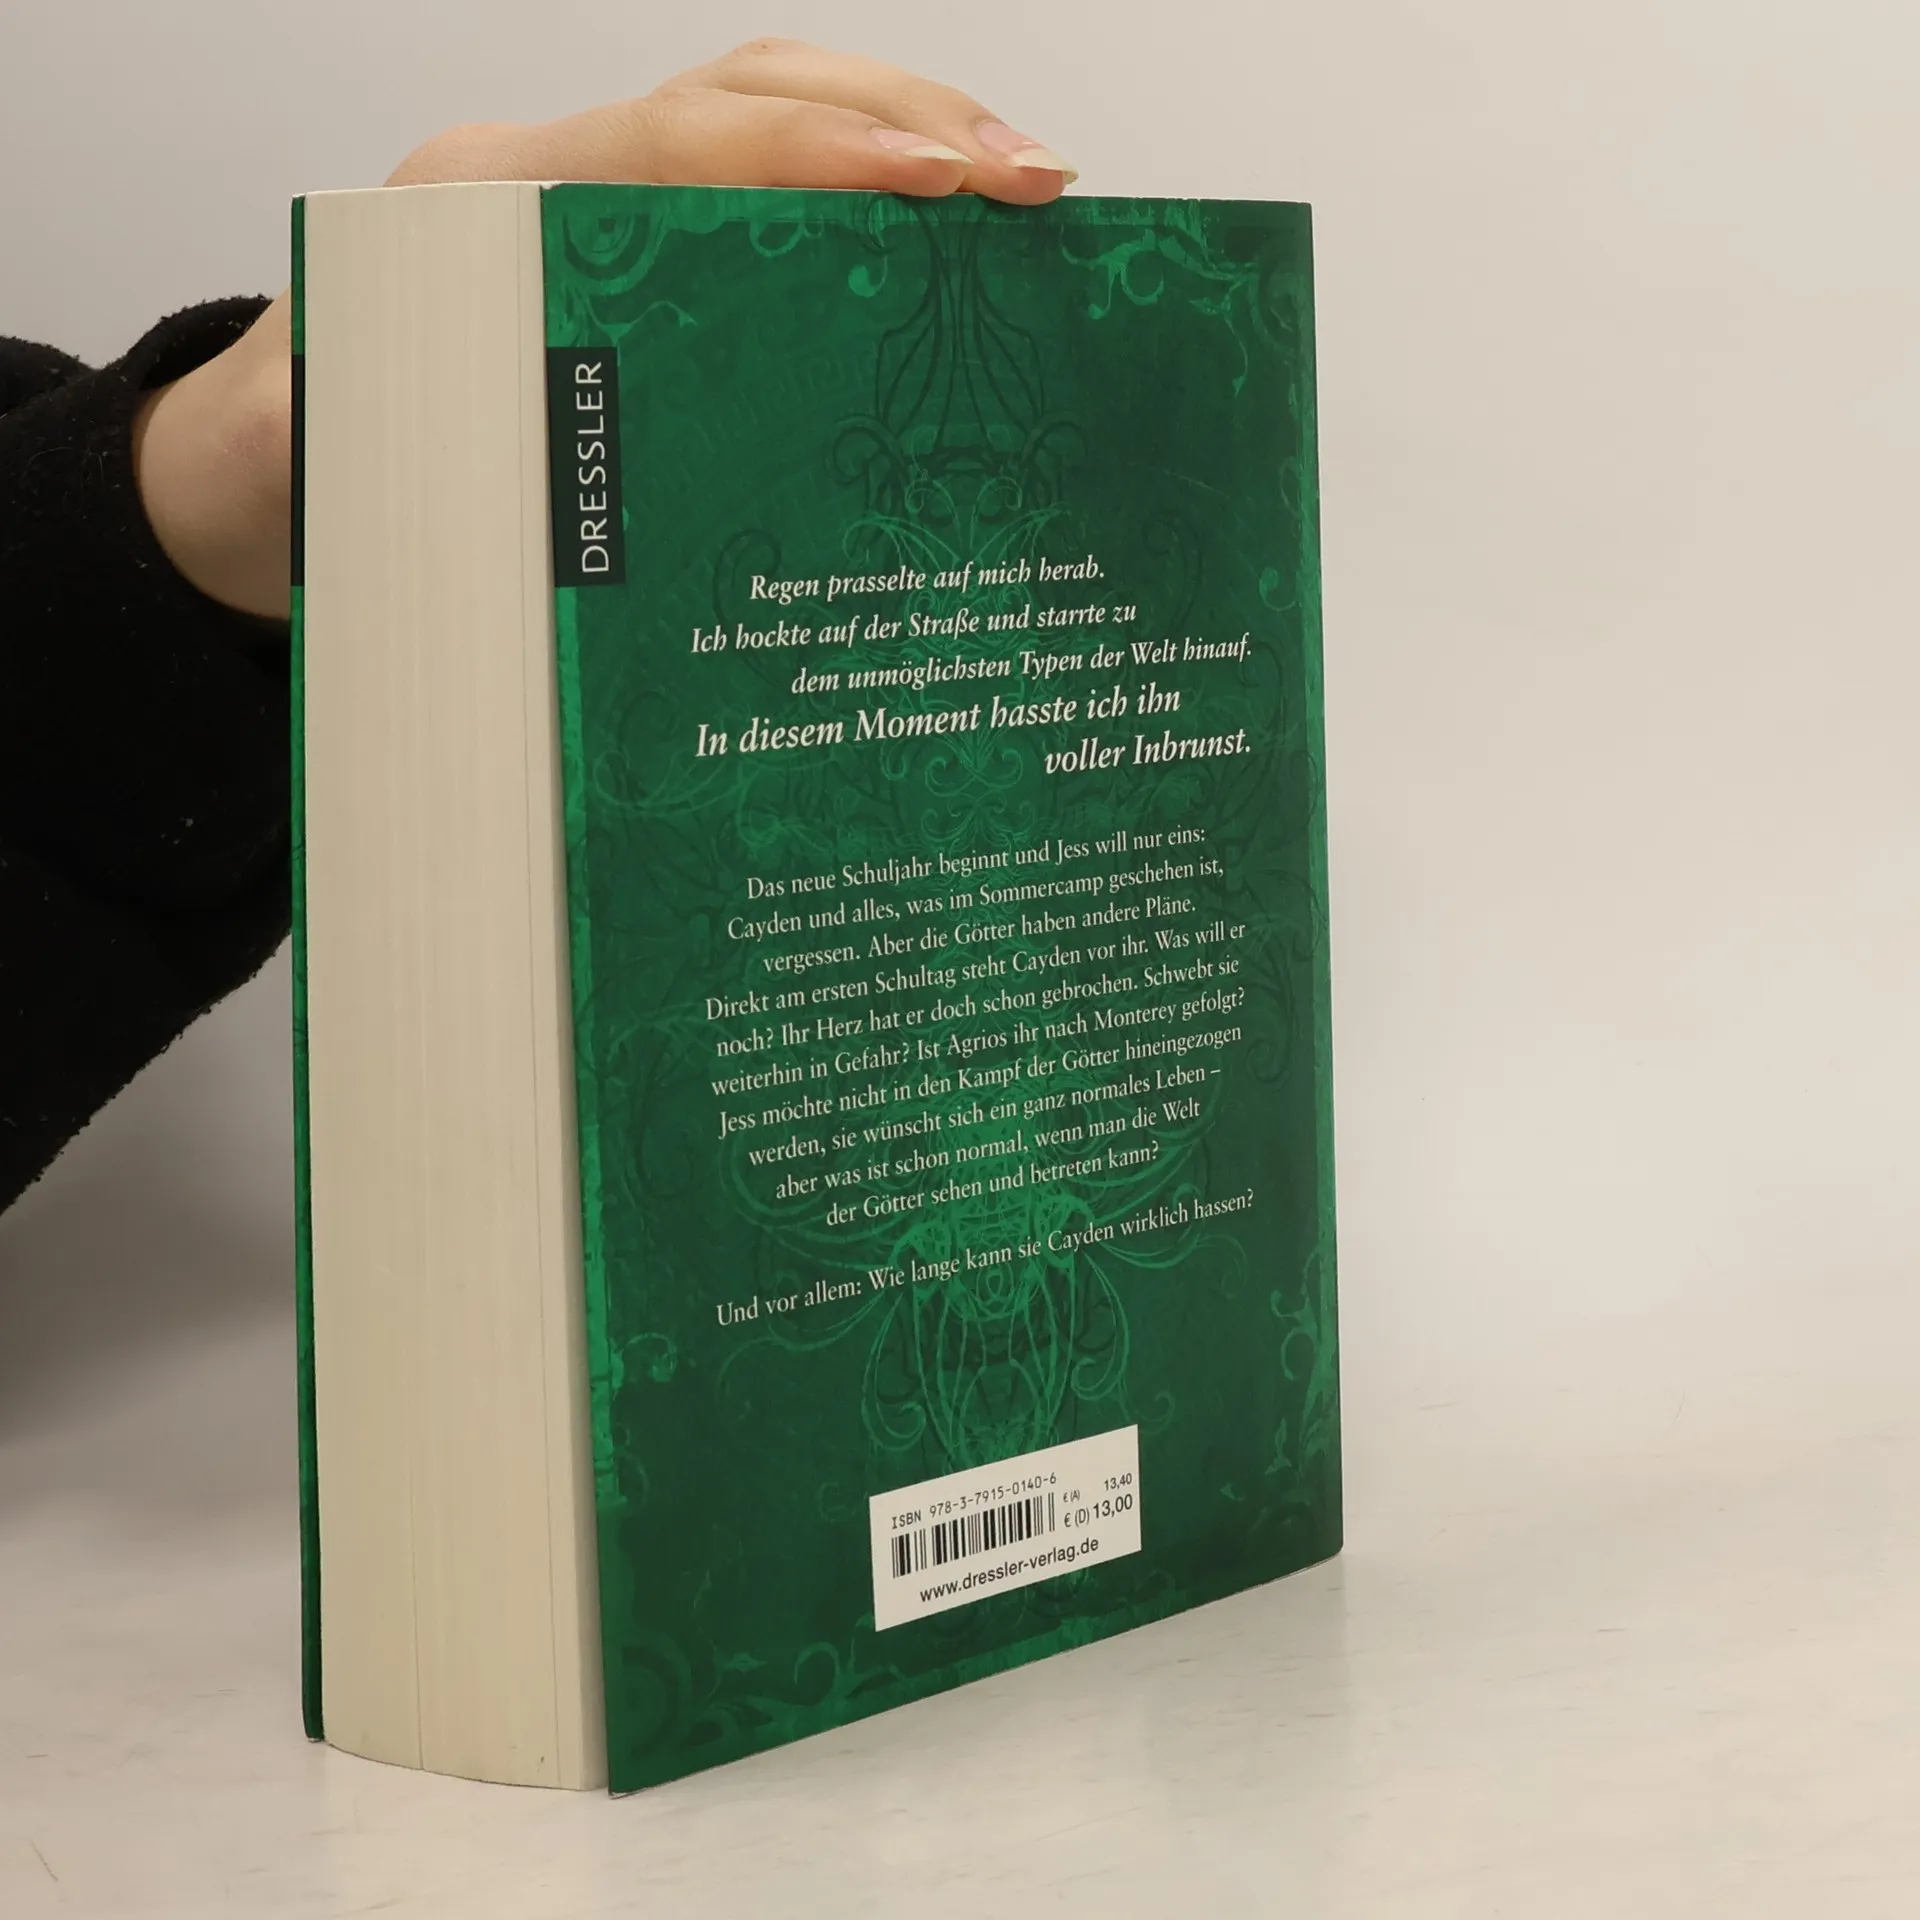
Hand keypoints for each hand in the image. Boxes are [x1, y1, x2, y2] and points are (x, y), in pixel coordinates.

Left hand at [134, 40, 1073, 619]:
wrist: (254, 465)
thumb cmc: (297, 464)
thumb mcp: (323, 459)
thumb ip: (398, 443)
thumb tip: (529, 476)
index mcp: (486, 207)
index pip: (685, 142)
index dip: (822, 151)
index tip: (944, 184)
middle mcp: (554, 180)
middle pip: (751, 96)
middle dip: (902, 121)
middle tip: (1035, 187)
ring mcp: (598, 208)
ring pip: (768, 129)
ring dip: (899, 144)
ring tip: (1019, 200)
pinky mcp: (631, 256)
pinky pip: (759, 203)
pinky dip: (856, 204)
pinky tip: (937, 255)